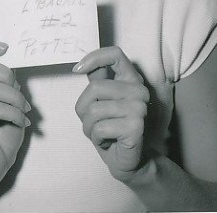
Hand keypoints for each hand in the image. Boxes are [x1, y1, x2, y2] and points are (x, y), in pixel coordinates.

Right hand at [0, 40, 30, 189]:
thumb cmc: (4, 128)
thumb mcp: (11, 99)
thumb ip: (7, 81)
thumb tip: (12, 66)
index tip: (6, 48)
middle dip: (6, 75)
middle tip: (19, 91)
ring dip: (14, 97)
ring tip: (24, 109)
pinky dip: (14, 113)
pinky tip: (22, 121)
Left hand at [73, 46, 149, 181]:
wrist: (129, 161)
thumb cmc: (113, 130)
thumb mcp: (103, 102)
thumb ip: (98, 82)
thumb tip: (82, 65)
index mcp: (131, 79)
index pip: (115, 54)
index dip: (94, 58)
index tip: (78, 69)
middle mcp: (138, 89)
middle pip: (95, 87)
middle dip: (84, 110)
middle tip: (93, 122)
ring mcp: (139, 107)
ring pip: (94, 111)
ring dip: (89, 128)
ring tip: (101, 133)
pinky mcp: (136, 126)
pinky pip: (100, 128)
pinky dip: (97, 138)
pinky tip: (108, 141)